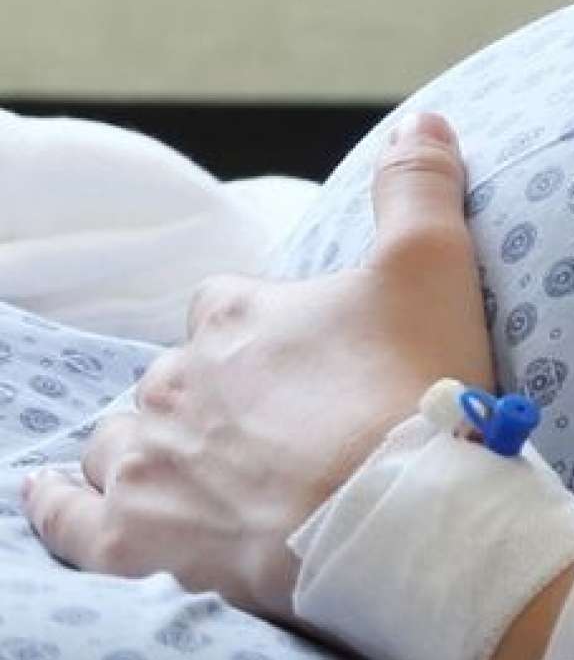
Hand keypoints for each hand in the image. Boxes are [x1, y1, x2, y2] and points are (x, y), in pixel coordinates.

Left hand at [21, 112, 491, 623]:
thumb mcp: (434, 269)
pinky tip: (54, 500)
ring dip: (148, 450)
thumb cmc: (415, 389)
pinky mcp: (137, 539)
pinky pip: (74, 522)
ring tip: (194, 476)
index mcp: (236, 313)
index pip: (225, 308)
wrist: (401, 515)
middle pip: (174, 379)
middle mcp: (177, 378)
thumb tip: (422, 120)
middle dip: (214, 401)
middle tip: (282, 438)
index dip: (263, 337)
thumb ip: (418, 189)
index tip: (308, 369)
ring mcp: (149, 461)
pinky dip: (62, 509)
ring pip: (120, 442)